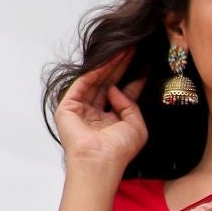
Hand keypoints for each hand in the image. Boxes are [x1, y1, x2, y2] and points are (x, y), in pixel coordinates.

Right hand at [57, 61, 147, 181]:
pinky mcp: (67, 107)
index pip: (122, 95)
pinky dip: (96, 70)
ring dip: (111, 64)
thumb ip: (131, 105)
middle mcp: (94, 115)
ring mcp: (80, 110)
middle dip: (122, 67)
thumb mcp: (136, 126)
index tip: (144, 63)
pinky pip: (84, 83)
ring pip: (96, 81)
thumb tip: (117, 89)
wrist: (100, 162)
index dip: (132, 79)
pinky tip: (110, 59)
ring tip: (125, 49)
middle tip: (134, 49)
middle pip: (109, 84)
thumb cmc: (118, 151)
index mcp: (110, 122)